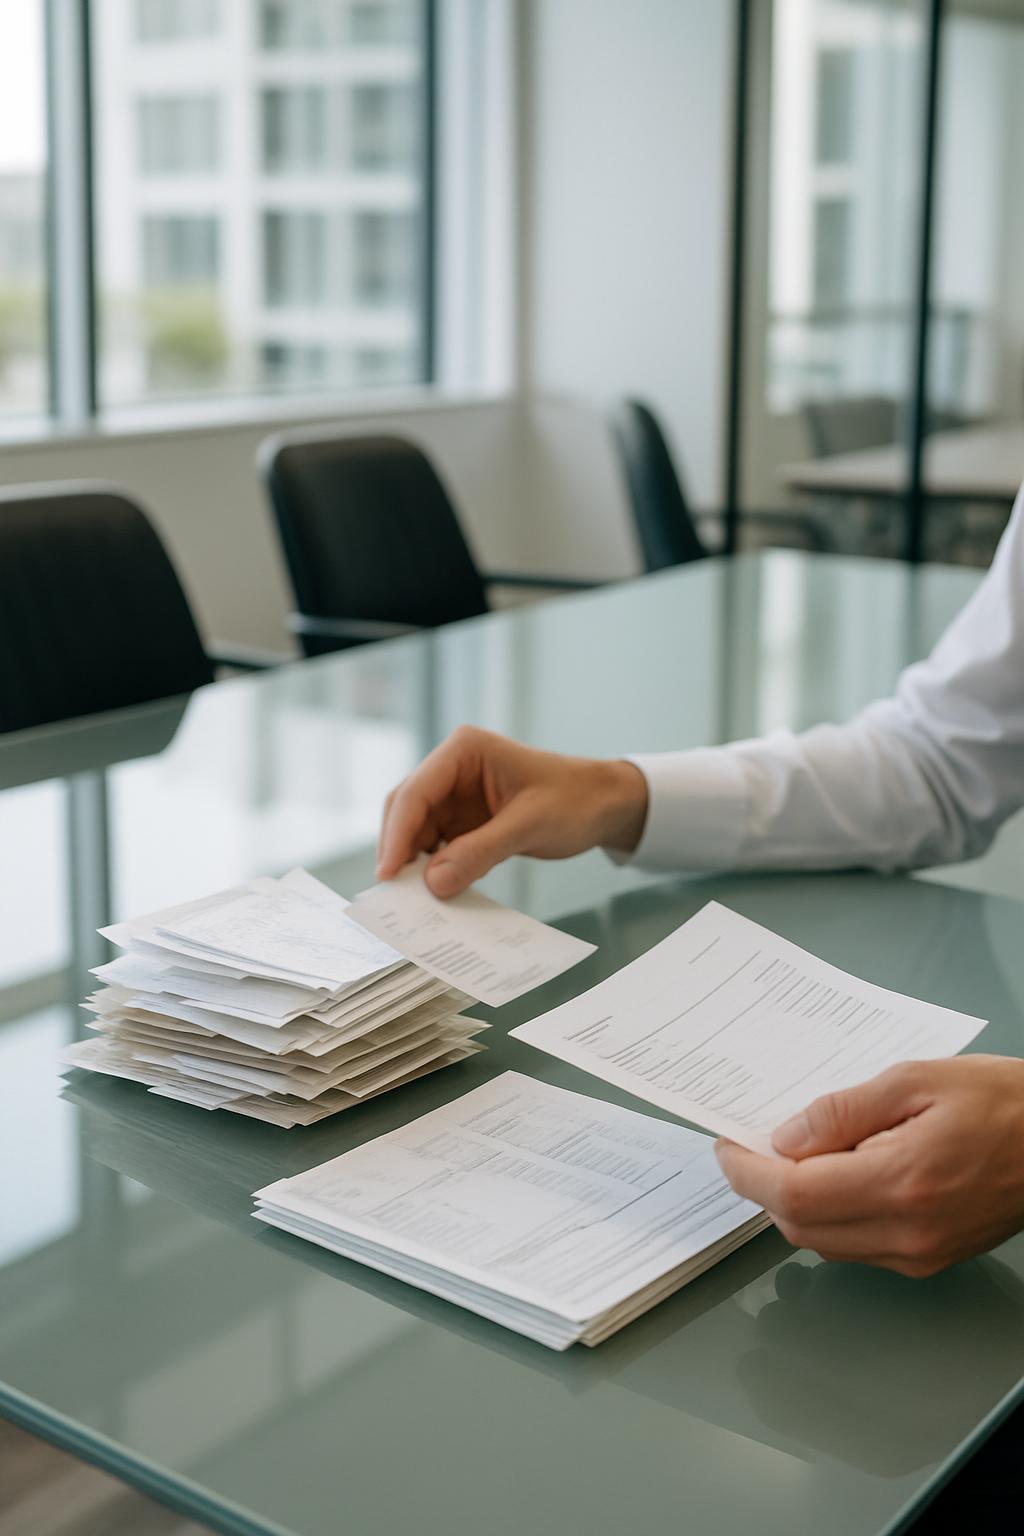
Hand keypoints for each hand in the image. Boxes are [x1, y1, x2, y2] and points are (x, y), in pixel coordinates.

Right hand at [376, 725, 647, 896]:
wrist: (605, 805)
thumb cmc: (575, 800)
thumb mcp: (529, 825)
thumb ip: (479, 852)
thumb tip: (432, 884)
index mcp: (464, 751)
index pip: (415, 792)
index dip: (397, 834)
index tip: (388, 874)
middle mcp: (452, 770)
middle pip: (407, 811)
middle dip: (400, 850)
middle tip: (395, 894)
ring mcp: (456, 797)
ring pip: (417, 833)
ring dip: (415, 865)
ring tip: (414, 902)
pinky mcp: (465, 822)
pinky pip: (438, 847)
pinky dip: (436, 870)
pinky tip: (440, 894)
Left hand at [715, 1056, 1023, 1275]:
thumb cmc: (1003, 1103)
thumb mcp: (915, 1080)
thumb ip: (843, 1110)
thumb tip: (786, 1135)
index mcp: (902, 1183)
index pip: (794, 1194)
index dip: (746, 1172)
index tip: (725, 1147)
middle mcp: (908, 1232)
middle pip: (800, 1226)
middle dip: (764, 1187)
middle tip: (750, 1143)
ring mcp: (919, 1254)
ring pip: (825, 1242)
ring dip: (795, 1202)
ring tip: (794, 1152)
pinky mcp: (929, 1259)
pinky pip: (857, 1246)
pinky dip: (831, 1214)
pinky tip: (836, 1174)